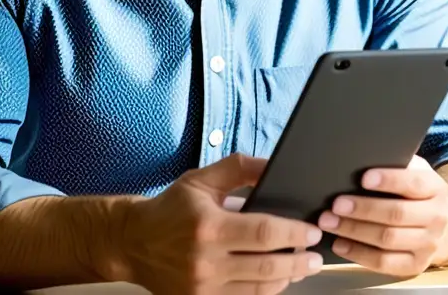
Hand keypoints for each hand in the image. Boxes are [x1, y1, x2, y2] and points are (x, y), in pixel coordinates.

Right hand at [120, 153, 324, 294]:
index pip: (264, 234)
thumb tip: (273, 166)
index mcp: (209, 227)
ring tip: (301, 267)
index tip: (312, 232)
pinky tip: (275, 280)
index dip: (294, 234)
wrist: (131, 242)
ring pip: (258, 289)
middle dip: (299, 261)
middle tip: (316, 256)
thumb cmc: (169, 209)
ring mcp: (202, 286)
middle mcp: (205, 260)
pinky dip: (263, 291)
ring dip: (286, 278)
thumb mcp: (202, 179)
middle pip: (267, 267)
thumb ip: (240, 169)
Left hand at [317, 155, 447, 276]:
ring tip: (330, 222)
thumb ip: (396, 166)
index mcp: (436, 188)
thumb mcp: (413, 172)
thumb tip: (359, 159)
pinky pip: (385, 263)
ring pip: (388, 239)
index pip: (414, 183)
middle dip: (363, 209)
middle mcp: (437, 218)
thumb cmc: (415, 192)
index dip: (388, 180)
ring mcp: (428, 244)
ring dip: (354, 231)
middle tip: (336, 204)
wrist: (443, 224)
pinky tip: (340, 244)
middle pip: (397, 214)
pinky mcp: (416, 265)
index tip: (364, 178)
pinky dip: (359, 254)